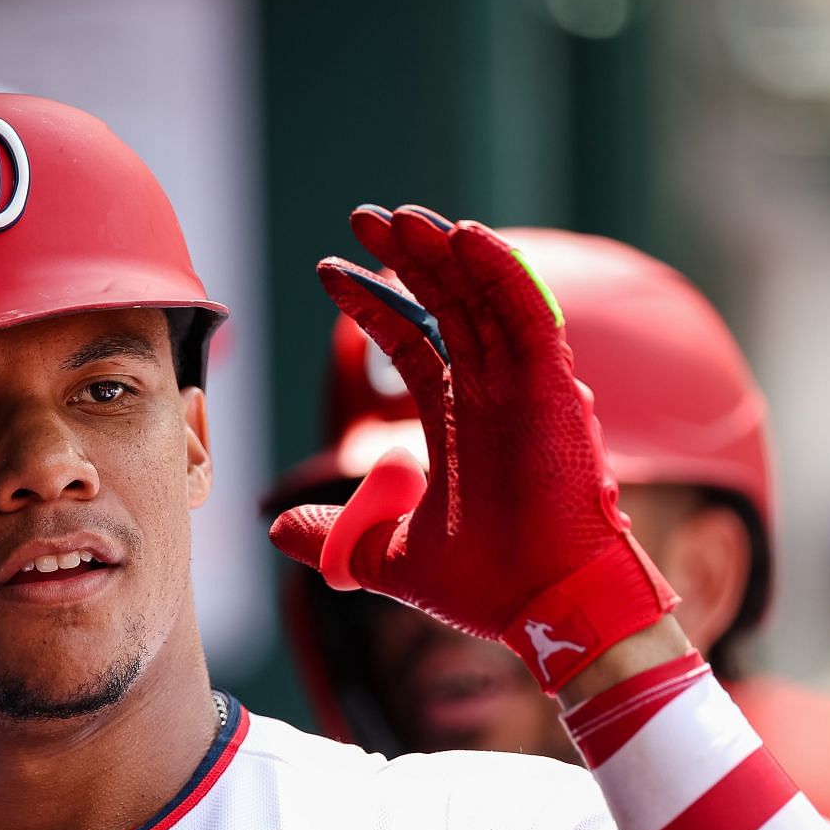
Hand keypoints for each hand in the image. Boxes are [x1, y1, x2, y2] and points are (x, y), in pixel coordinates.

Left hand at [269, 205, 677, 692]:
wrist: (546, 613)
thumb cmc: (486, 588)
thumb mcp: (386, 556)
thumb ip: (335, 535)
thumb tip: (275, 527)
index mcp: (459, 420)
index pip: (411, 343)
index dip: (371, 306)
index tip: (329, 272)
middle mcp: (493, 394)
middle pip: (444, 305)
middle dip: (404, 259)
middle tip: (360, 218)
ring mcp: (525, 388)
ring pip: (481, 298)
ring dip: (443, 252)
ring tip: (399, 216)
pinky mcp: (555, 390)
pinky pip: (528, 316)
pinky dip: (501, 273)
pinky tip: (466, 235)